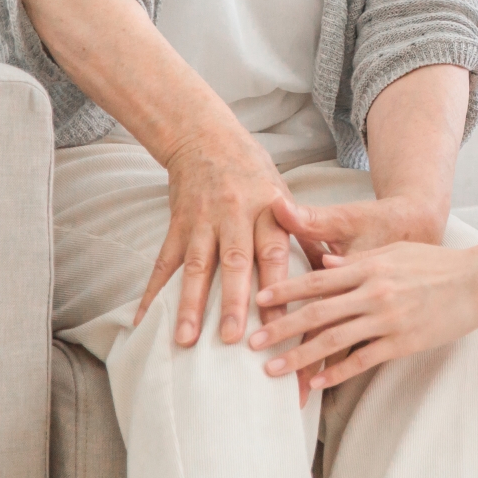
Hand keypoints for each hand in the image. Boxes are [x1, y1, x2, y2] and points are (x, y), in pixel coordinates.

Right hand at [135, 126, 293, 348]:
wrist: (206, 138)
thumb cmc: (254, 173)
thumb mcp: (284, 196)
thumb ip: (305, 234)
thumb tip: (332, 268)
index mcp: (269, 210)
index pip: (275, 253)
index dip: (280, 287)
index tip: (283, 323)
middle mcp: (236, 215)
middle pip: (235, 262)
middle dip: (233, 302)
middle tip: (232, 339)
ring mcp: (203, 220)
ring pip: (196, 266)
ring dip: (190, 304)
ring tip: (185, 339)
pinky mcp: (177, 224)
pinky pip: (164, 263)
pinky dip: (153, 293)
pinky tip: (145, 320)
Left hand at [268, 193, 448, 393]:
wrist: (477, 279)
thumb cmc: (436, 263)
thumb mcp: (395, 252)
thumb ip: (358, 261)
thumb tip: (325, 265)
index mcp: (370, 266)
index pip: (318, 279)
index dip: (285, 290)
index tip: (258, 299)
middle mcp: (374, 291)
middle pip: (317, 311)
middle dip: (281, 327)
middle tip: (252, 341)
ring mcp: (388, 318)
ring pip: (334, 339)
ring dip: (300, 356)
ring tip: (273, 370)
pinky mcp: (403, 341)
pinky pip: (362, 359)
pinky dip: (337, 372)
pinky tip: (317, 382)